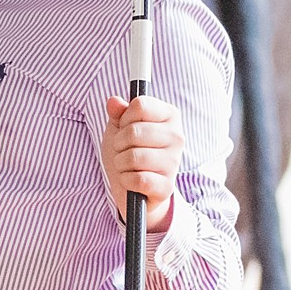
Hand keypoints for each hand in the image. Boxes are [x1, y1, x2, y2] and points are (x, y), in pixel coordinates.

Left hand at [102, 94, 181, 230]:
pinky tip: (131, 181)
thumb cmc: (127, 152)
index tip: (125, 128)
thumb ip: (118, 113)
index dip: (124, 118)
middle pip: (134, 131)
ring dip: (120, 163)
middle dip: (119, 143)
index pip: (140, 105)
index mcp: (170, 116)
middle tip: (123, 150)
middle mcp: (177, 137)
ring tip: (127, 166)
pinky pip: (138, 179)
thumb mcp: (119, 128)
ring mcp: (174, 163)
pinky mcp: (167, 187)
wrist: (131, 187)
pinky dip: (126, 181)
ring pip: (133, 156)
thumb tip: (113, 101)